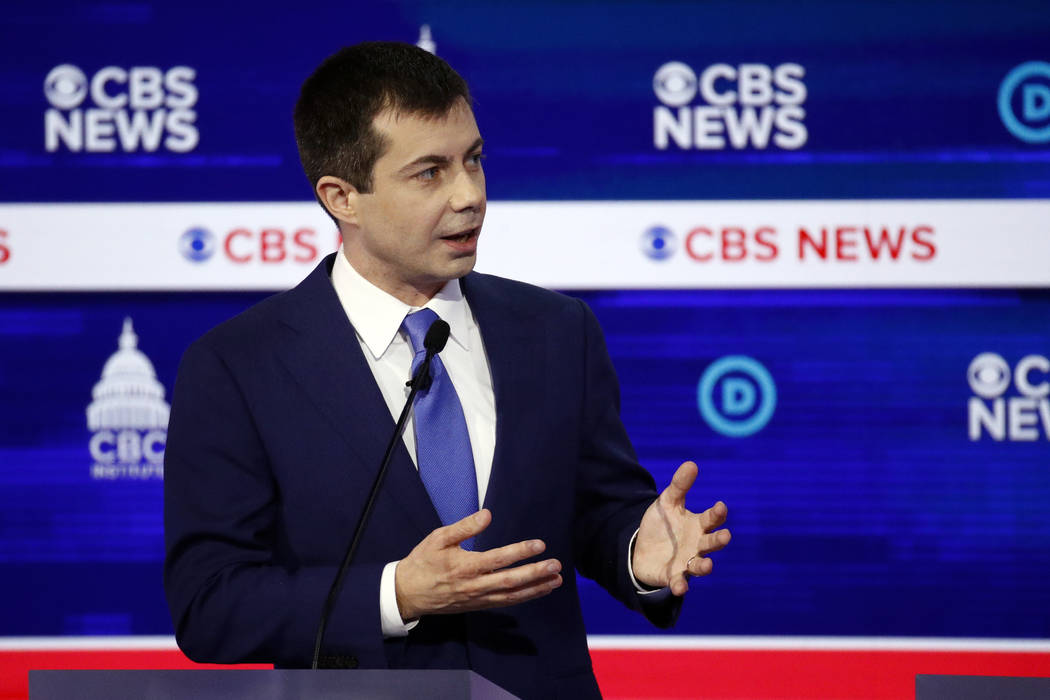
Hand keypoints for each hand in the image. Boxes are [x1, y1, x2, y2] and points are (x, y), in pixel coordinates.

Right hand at [394, 509, 562, 620]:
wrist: (407, 593)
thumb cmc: (423, 561)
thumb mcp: (438, 538)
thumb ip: (464, 527)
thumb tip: (487, 515)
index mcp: (465, 566)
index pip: (498, 559)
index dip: (521, 552)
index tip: (540, 544)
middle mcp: (474, 585)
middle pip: (510, 581)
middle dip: (536, 574)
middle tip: (556, 565)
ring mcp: (477, 598)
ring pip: (511, 595)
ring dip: (535, 589)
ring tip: (556, 580)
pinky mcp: (478, 605)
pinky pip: (504, 602)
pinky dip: (523, 597)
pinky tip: (538, 591)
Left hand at [632, 461, 730, 595]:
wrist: (642, 547)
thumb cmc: (662, 524)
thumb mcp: (668, 502)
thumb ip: (679, 485)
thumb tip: (691, 463)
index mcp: (698, 526)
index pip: (711, 519)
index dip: (717, 514)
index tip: (720, 506)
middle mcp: (697, 546)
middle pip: (711, 543)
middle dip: (718, 540)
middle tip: (726, 536)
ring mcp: (686, 563)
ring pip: (699, 566)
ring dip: (704, 567)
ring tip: (708, 565)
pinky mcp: (672, 576)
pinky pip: (678, 582)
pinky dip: (680, 585)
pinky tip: (680, 587)